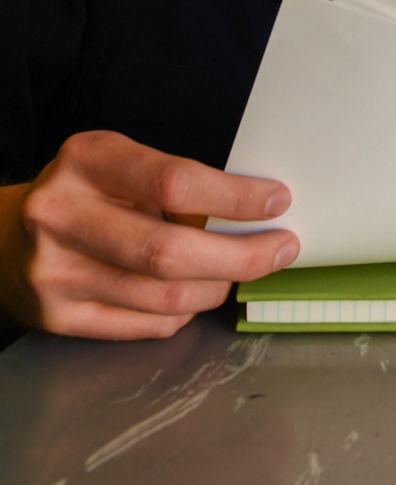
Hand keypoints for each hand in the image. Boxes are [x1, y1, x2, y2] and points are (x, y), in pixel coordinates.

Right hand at [0, 130, 299, 340]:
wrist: (9, 234)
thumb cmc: (88, 191)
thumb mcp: (122, 164)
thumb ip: (175, 183)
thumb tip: (258, 210)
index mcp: (87, 160)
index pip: (175, 182)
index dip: (234, 197)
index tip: (277, 201)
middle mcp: (62, 214)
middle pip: (170, 252)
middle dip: (241, 255)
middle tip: (280, 249)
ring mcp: (54, 272)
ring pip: (163, 297)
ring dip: (217, 287)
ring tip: (238, 271)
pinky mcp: (56, 316)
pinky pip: (144, 325)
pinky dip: (183, 313)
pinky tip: (194, 293)